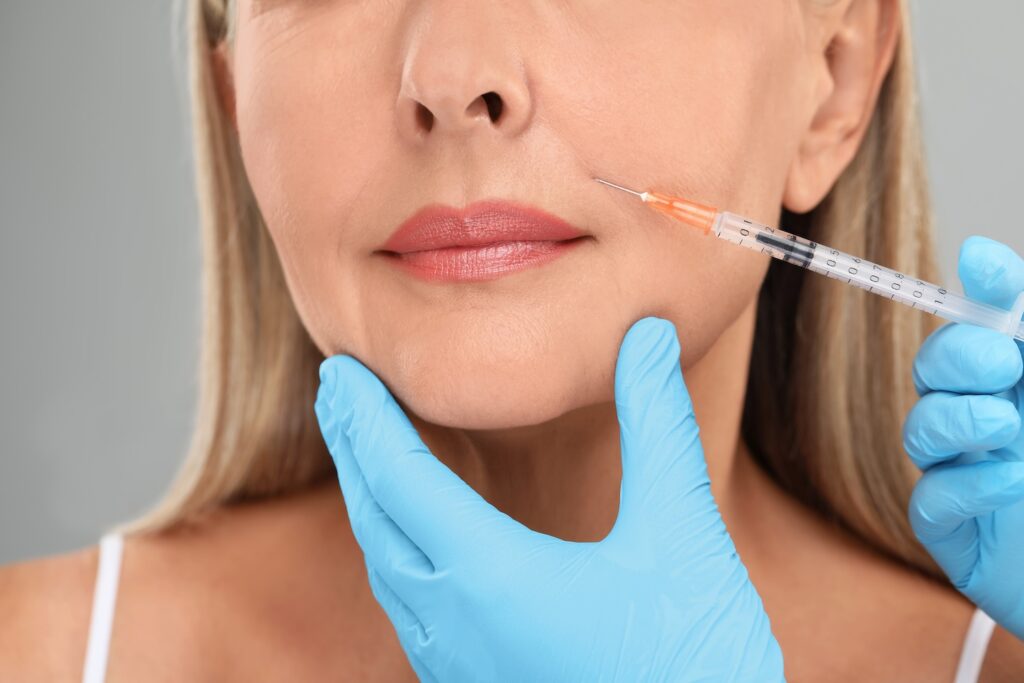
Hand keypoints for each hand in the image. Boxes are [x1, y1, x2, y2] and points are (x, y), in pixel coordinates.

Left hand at [315, 317, 784, 681]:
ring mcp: (459, 664)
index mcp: (488, 575)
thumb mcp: (682, 535)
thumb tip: (647, 332)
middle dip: (352, 446)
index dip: (364, 415)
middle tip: (336, 392)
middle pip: (375, 517)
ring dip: (368, 499)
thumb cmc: (693, 662)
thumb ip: (659, 426)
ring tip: (365, 454)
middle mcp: (454, 622)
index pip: (397, 475)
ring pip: (385, 567)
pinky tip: (416, 543)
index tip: (342, 368)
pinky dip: (394, 549)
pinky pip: (408, 606)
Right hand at [903, 236, 1023, 637]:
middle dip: (957, 356)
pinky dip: (968, 482)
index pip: (981, 325)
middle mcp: (988, 426)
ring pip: (920, 430)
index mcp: (1021, 390)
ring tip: (1008, 426)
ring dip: (957, 418)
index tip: (985, 264)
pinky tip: (1013, 480)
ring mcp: (967, 478)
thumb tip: (982, 257)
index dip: (981, 292)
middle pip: (932, 370)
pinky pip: (931, 499)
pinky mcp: (955, 536)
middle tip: (1005, 362)